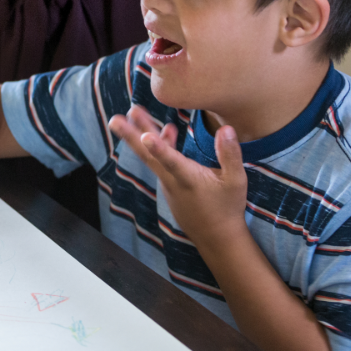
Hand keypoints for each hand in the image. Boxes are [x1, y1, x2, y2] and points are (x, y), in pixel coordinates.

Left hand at [111, 105, 247, 245]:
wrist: (217, 237)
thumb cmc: (227, 208)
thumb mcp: (236, 181)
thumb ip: (230, 154)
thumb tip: (226, 128)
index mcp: (189, 178)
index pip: (172, 161)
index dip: (159, 148)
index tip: (145, 136)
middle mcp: (173, 181)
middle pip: (148, 156)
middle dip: (131, 136)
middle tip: (114, 119)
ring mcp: (168, 184)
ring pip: (152, 157)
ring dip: (142, 135)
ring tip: (134, 113)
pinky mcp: (169, 187)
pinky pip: (159, 163)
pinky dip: (158, 147)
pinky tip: (166, 131)